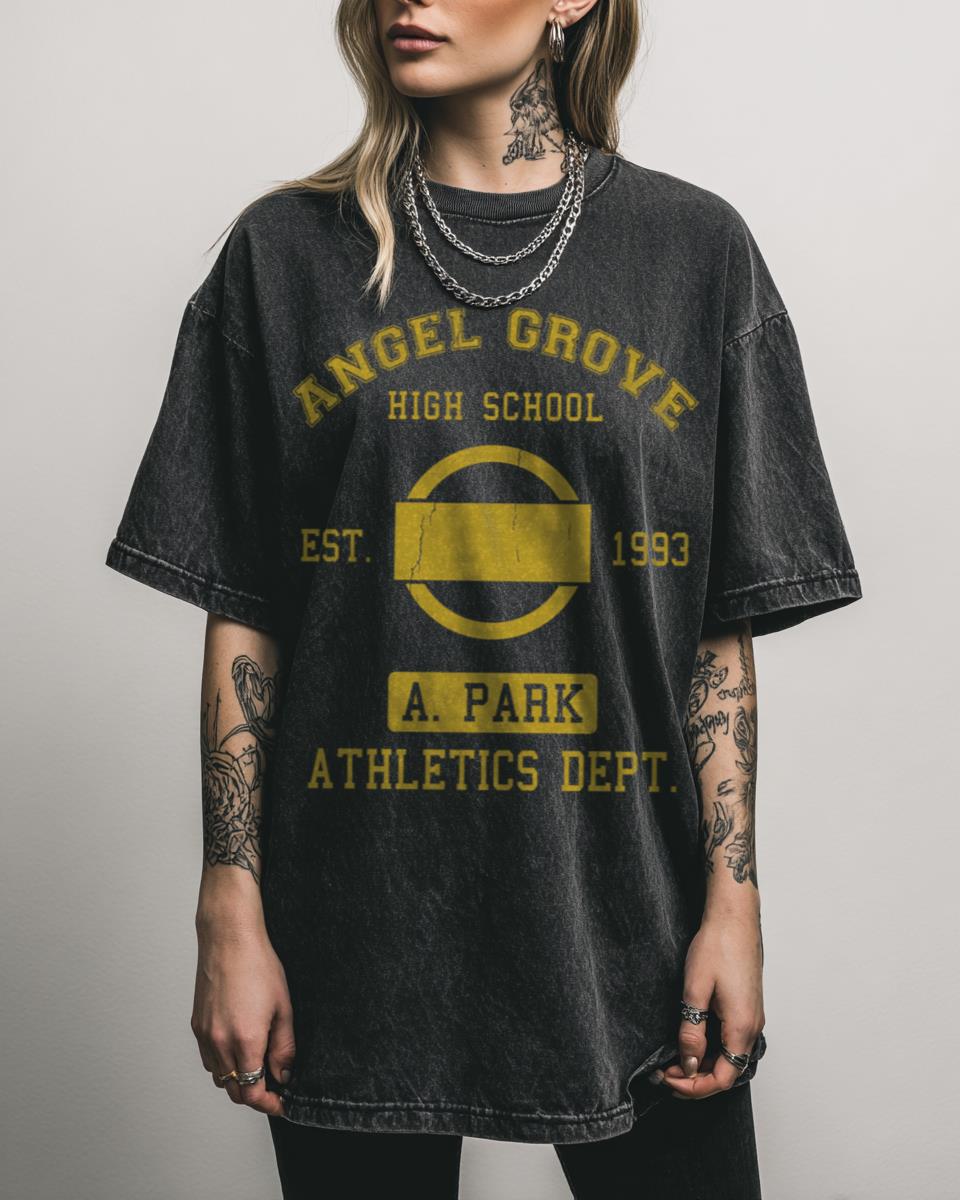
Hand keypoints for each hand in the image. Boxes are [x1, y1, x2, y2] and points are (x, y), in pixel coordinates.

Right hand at [191, 917, 295, 1116]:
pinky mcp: (196, 1026)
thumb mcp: (283, 1007)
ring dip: (238, 1080)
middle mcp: (220, 1043)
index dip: (268, 1104)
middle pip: (234, 1091)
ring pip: (219, 1077)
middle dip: (255, 1095)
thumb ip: (284, 1047)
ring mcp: (205, 1035)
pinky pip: (208, 1059)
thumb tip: (284, 1074)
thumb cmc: (258, 966)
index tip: (281, 1103)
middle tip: (274, 1088)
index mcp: (245, 1040)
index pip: (252, 1092)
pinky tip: (238, 1050)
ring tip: (258, 1066)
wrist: (229, 940)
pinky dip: (223, 1065)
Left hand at [658, 909, 763, 1099]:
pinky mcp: (747, 1008)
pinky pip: (731, 1040)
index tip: (668, 1079)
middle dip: (695, 1079)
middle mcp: (753, 1027)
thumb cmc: (717, 946)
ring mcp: (752, 1017)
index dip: (694, 1087)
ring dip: (703, 1064)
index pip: (722, 1078)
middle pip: (727, 1071)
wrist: (734, 918)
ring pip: (729, 1057)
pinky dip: (711, 1049)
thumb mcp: (695, 990)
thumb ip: (692, 1031)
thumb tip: (689, 1064)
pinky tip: (691, 1041)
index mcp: (742, 1027)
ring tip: (673, 1059)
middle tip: (664, 1072)